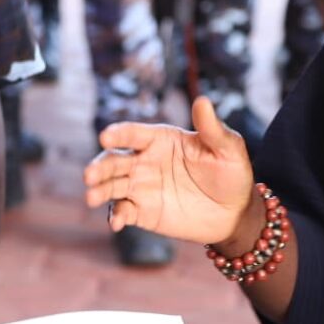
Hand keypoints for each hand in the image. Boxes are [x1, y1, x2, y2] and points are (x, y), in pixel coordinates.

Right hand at [84, 95, 254, 244]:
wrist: (234, 213)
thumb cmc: (232, 174)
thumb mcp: (227, 149)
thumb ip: (212, 128)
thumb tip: (203, 100)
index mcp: (161, 139)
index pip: (134, 133)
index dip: (119, 134)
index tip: (106, 136)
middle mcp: (145, 161)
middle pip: (114, 159)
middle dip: (99, 165)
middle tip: (90, 174)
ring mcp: (141, 186)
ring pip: (111, 184)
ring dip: (99, 189)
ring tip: (92, 197)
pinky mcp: (143, 211)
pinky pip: (123, 210)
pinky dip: (116, 215)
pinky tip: (117, 223)